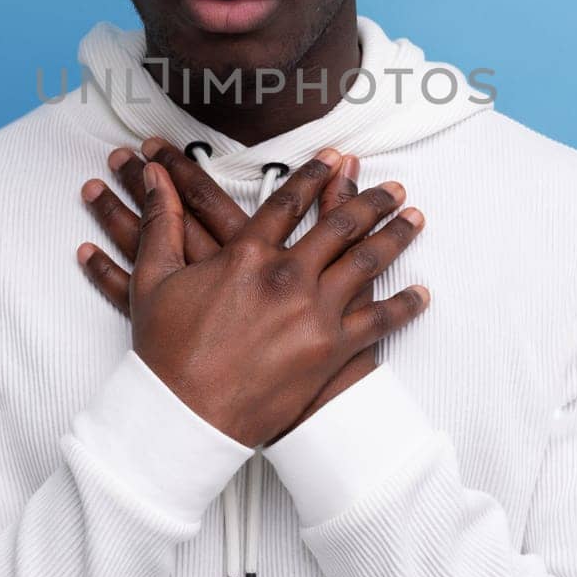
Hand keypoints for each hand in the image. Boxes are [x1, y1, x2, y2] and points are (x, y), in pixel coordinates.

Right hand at [76, 137, 428, 447]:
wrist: (185, 418)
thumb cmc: (165, 352)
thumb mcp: (154, 278)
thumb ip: (161, 221)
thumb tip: (155, 176)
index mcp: (248, 254)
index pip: (289, 201)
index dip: (314, 175)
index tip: (335, 159)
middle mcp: (288, 276)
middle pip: (341, 225)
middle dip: (371, 201)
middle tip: (392, 188)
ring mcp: (314, 313)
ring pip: (367, 263)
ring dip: (396, 237)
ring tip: (415, 220)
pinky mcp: (331, 351)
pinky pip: (379, 322)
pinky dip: (404, 306)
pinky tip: (422, 294)